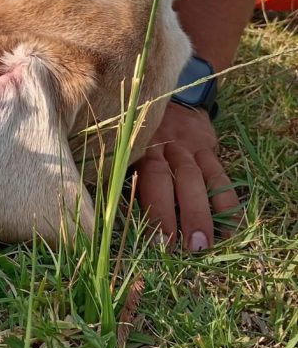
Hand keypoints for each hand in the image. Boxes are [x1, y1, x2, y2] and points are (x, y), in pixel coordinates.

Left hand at [135, 102, 240, 251]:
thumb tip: (115, 219)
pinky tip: (232, 225)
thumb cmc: (136, 136)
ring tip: (212, 243)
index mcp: (141, 148)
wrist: (165, 99)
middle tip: (190, 248)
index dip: (157, 210)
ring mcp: (191, 145)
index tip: (161, 242)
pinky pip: (221, 175)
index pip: (152, 179)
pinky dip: (227, 201)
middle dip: (186, 215)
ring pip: (203, 178)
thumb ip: (124, 177)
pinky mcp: (209, 146)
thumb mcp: (125, 149)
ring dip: (208, 211)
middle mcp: (167, 145)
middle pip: (179, 179)